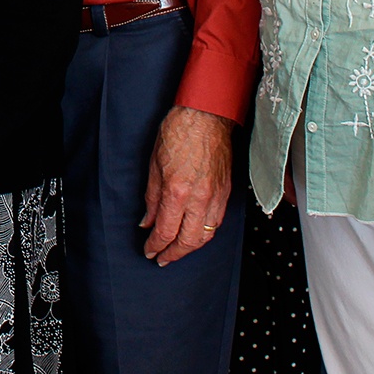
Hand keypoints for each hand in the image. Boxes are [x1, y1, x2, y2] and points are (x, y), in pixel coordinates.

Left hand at [141, 106, 234, 265]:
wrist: (206, 115)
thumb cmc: (178, 132)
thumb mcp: (154, 164)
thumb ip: (151, 197)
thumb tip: (147, 221)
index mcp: (177, 190)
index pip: (165, 230)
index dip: (155, 246)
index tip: (149, 251)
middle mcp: (199, 198)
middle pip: (188, 241)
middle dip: (173, 254)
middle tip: (162, 259)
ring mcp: (216, 196)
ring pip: (206, 235)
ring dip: (191, 248)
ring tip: (177, 251)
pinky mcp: (226, 192)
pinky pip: (217, 222)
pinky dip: (205, 233)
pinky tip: (195, 235)